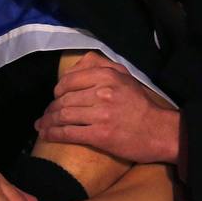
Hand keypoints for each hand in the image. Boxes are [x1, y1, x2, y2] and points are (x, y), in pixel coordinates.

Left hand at [35, 52, 181, 163]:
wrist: (159, 131)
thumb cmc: (140, 105)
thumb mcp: (125, 76)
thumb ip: (101, 65)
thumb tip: (74, 67)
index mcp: (107, 75)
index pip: (69, 80)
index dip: (57, 90)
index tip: (55, 98)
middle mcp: (102, 92)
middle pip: (64, 100)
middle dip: (50, 109)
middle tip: (45, 116)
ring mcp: (100, 114)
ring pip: (63, 116)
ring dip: (48, 122)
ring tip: (42, 126)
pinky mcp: (99, 135)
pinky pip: (68, 133)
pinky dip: (53, 134)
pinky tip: (47, 135)